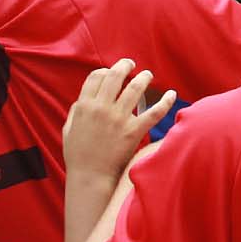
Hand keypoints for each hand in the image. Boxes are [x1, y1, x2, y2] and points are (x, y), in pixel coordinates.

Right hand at [61, 58, 176, 184]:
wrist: (90, 178)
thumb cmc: (78, 156)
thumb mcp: (68, 130)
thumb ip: (76, 111)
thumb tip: (84, 98)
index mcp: (84, 106)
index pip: (96, 77)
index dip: (105, 71)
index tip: (111, 71)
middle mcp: (101, 109)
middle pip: (115, 76)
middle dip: (125, 65)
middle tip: (131, 64)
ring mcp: (118, 119)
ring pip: (135, 88)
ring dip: (143, 78)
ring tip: (148, 75)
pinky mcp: (133, 131)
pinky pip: (153, 112)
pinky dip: (165, 102)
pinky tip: (172, 94)